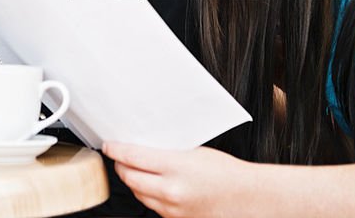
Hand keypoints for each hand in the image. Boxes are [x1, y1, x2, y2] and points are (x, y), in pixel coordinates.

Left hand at [103, 142, 254, 217]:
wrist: (246, 197)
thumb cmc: (224, 171)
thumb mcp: (192, 151)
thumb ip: (165, 151)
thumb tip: (141, 146)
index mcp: (175, 167)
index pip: (132, 157)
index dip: (116, 150)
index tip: (108, 145)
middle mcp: (170, 190)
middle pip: (129, 178)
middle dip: (120, 166)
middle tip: (119, 156)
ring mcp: (172, 208)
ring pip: (138, 194)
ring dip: (132, 181)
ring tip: (134, 169)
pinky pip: (152, 206)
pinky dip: (147, 195)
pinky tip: (152, 185)